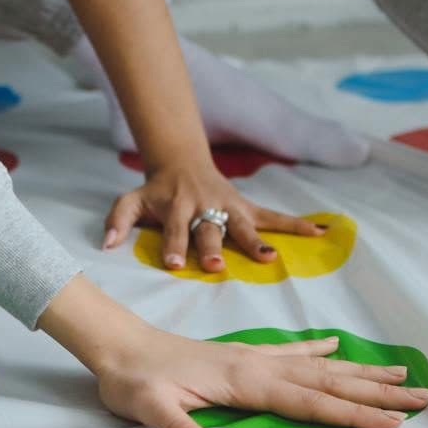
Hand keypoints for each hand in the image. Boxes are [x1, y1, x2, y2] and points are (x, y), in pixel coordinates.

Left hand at [37, 277, 427, 427]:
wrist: (116, 345)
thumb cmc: (132, 381)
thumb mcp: (150, 411)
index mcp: (246, 381)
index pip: (310, 402)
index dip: (353, 414)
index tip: (394, 423)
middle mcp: (258, 366)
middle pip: (329, 381)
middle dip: (377, 392)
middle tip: (425, 397)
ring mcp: (253, 358)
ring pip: (319, 366)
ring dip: (360, 371)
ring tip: (401, 373)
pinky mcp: (242, 356)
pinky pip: (291, 352)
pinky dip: (319, 350)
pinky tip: (337, 345)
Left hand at [102, 161, 323, 272]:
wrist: (181, 162)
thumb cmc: (155, 191)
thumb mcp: (130, 199)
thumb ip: (117, 219)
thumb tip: (106, 243)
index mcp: (176, 207)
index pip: (175, 229)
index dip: (175, 245)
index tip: (176, 264)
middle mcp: (204, 206)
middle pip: (210, 229)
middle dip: (214, 247)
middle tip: (217, 266)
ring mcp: (229, 206)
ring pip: (244, 225)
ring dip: (257, 242)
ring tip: (270, 260)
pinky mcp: (247, 207)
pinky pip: (274, 216)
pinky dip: (296, 223)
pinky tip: (320, 232)